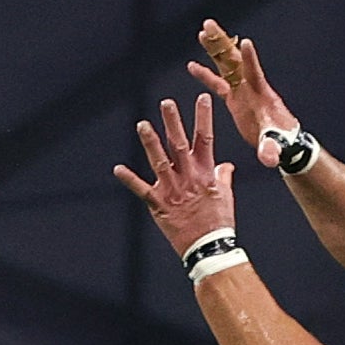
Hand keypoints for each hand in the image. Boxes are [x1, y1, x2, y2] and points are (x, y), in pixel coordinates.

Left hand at [111, 93, 236, 256]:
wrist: (209, 247)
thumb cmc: (219, 222)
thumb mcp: (226, 197)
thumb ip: (223, 177)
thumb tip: (226, 165)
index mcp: (205, 173)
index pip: (205, 139)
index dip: (203, 117)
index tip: (202, 98)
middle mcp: (188, 177)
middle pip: (179, 144)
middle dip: (173, 122)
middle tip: (166, 102)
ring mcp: (173, 190)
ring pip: (159, 161)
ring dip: (150, 142)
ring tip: (142, 124)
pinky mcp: (159, 205)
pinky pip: (142, 190)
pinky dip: (129, 179)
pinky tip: (117, 168)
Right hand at [190, 18, 301, 160]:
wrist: (281, 143)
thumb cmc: (282, 142)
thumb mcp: (274, 146)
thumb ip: (270, 149)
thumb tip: (268, 159)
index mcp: (260, 95)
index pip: (254, 73)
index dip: (249, 59)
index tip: (244, 42)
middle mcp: (250, 87)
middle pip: (234, 60)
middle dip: (222, 43)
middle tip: (209, 25)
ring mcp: (241, 90)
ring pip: (225, 65)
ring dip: (214, 49)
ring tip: (202, 32)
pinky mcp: (234, 98)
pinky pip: (217, 82)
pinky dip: (205, 74)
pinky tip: (191, 64)